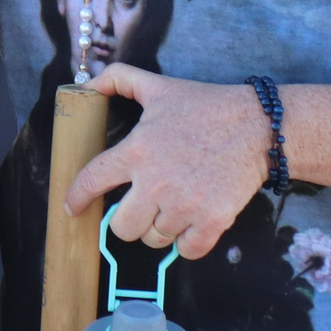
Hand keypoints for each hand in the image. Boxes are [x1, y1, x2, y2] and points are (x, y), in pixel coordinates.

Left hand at [68, 64, 268, 260]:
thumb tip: (87, 85)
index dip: (76, 198)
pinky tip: (191, 224)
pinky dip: (186, 243)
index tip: (71, 208)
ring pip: (154, 239)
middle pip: (121, 227)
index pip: (92, 182)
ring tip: (172, 207)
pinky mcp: (212, 221)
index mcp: (136, 151)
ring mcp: (184, 206)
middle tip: (141, 207)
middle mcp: (155, 183)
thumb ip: (118, 79)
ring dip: (158, 229)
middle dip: (127, 221)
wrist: (259, 126)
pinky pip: (186, 251)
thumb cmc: (206, 106)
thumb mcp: (157, 86)